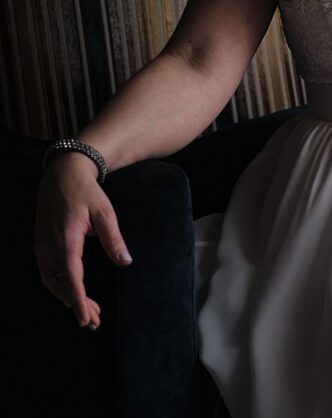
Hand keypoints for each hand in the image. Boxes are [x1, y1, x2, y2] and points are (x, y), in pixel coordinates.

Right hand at [33, 155, 132, 328]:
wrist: (63, 174)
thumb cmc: (87, 193)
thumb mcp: (105, 213)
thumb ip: (114, 238)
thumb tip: (125, 261)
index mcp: (66, 240)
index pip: (71, 278)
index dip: (78, 301)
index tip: (85, 318)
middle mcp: (49, 246)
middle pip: (60, 285)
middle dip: (76, 305)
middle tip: (93, 322)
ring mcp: (42, 246)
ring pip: (52, 281)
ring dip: (67, 298)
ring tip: (88, 312)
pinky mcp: (41, 244)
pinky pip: (47, 272)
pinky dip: (59, 287)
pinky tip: (72, 293)